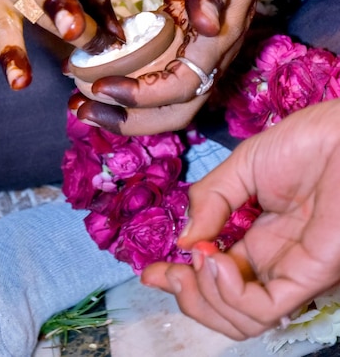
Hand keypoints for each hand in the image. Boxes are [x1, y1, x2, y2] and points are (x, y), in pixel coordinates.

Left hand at [69, 0, 331, 134]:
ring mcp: (197, 45)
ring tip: (80, 104)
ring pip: (164, 96)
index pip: (182, 86)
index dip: (143, 96)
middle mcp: (211, 51)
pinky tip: (98, 74)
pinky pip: (157, 70)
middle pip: (175, 108)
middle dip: (130, 118)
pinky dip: (128, 81)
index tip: (102, 86)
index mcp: (222, 36)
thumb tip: (205, 26)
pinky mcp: (183, 34)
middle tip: (82, 111)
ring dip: (124, 108)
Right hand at [141, 99, 339, 339]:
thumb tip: (184, 241)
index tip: (152, 272)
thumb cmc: (303, 143)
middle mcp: (273, 262)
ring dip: (206, 297)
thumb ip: (210, 200)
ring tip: (199, 260)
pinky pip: (265, 307)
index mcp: (257, 238)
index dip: (181, 280)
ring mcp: (292, 271)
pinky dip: (230, 294)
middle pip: (226, 307)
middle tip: (165, 273)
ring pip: (244, 320)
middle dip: (187, 296)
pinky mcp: (310, 275)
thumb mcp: (241, 167)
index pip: (217, 275)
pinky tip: (215, 262)